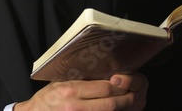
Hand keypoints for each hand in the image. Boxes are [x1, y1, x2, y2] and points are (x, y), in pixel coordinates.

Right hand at [14, 72, 147, 109]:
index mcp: (71, 90)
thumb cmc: (47, 98)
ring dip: (122, 109)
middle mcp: (75, 106)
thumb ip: (82, 80)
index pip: (105, 87)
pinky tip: (116, 110)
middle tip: (134, 94)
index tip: (126, 81)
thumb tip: (106, 73)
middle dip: (127, 99)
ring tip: (129, 103)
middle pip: (111, 104)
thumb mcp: (61, 83)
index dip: (121, 85)